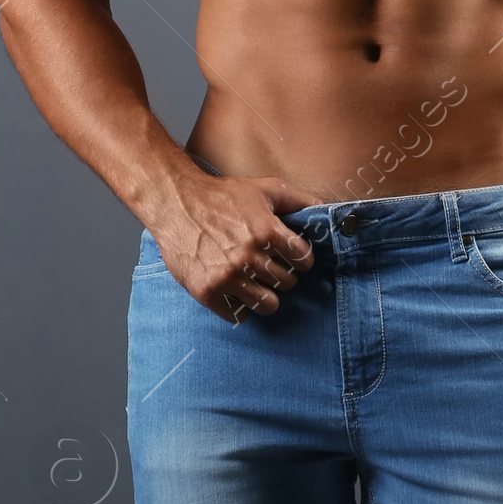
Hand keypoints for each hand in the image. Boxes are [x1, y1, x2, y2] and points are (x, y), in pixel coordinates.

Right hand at [153, 173, 320, 324]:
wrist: (175, 204)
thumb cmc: (221, 196)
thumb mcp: (264, 188)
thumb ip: (299, 199)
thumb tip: (328, 211)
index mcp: (266, 231)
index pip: (303, 260)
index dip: (301, 259)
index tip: (292, 257)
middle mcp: (248, 256)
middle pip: (287, 284)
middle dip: (283, 275)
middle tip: (270, 266)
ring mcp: (227, 277)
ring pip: (267, 304)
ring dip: (265, 294)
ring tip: (255, 281)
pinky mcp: (207, 292)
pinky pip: (238, 315)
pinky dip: (239, 306)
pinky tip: (235, 290)